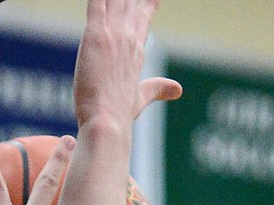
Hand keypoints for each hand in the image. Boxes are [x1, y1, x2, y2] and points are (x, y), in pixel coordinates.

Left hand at [72, 0, 179, 129]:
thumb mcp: (140, 98)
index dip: (147, 0)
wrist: (108, 123)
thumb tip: (177, 90)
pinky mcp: (95, 33)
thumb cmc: (119, 115)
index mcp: (137, 49)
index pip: (144, 12)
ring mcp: (114, 33)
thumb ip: (157, 89)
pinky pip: (96, 1)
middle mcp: (129, 36)